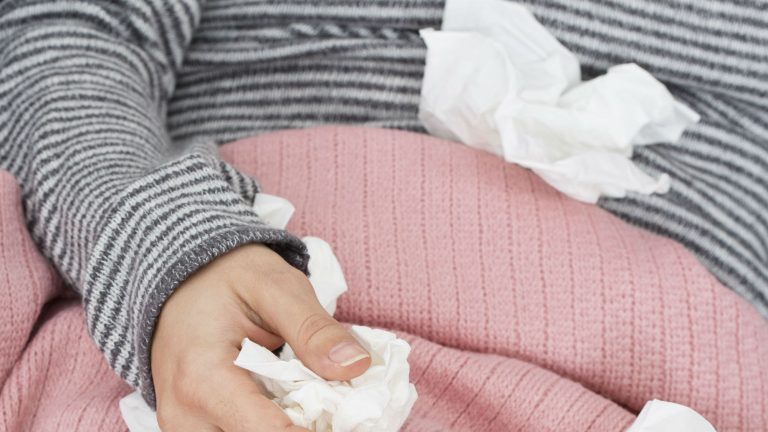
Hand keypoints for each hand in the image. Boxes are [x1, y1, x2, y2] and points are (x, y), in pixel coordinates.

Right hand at [151, 244, 370, 430]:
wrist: (181, 280)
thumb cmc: (226, 277)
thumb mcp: (276, 287)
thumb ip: (314, 329)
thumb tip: (357, 366)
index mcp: (202, 379)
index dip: (315, 431)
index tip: (351, 420)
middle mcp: (183, 417)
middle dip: (305, 429)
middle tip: (337, 410)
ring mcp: (183, 429)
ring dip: (288, 429)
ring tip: (314, 407)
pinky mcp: (193, 431)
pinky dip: (271, 428)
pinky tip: (292, 411)